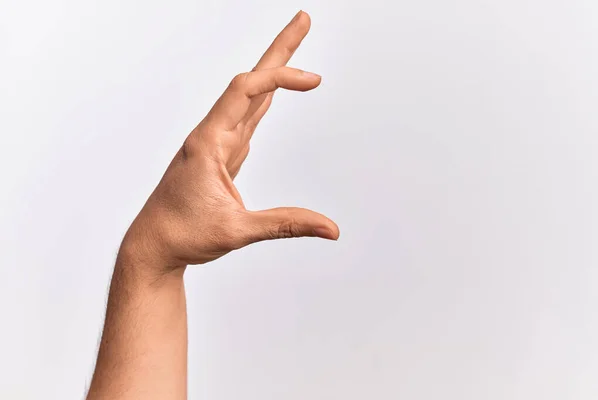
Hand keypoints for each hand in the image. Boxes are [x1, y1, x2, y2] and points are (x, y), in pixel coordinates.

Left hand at [120, 11, 338, 274]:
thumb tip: (330, 228)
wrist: (153, 245)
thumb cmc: (184, 234)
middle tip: (303, 20)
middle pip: (251, 82)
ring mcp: (217, 144)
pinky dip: (264, 100)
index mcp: (209, 142)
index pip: (247, 92)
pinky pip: (246, 118)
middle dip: (279, 51)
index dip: (281, 79)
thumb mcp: (237, 231)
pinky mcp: (221, 156)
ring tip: (293, 51)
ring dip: (273, 73)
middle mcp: (212, 135)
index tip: (315, 81)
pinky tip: (270, 95)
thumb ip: (286, 225)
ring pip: (249, 98)